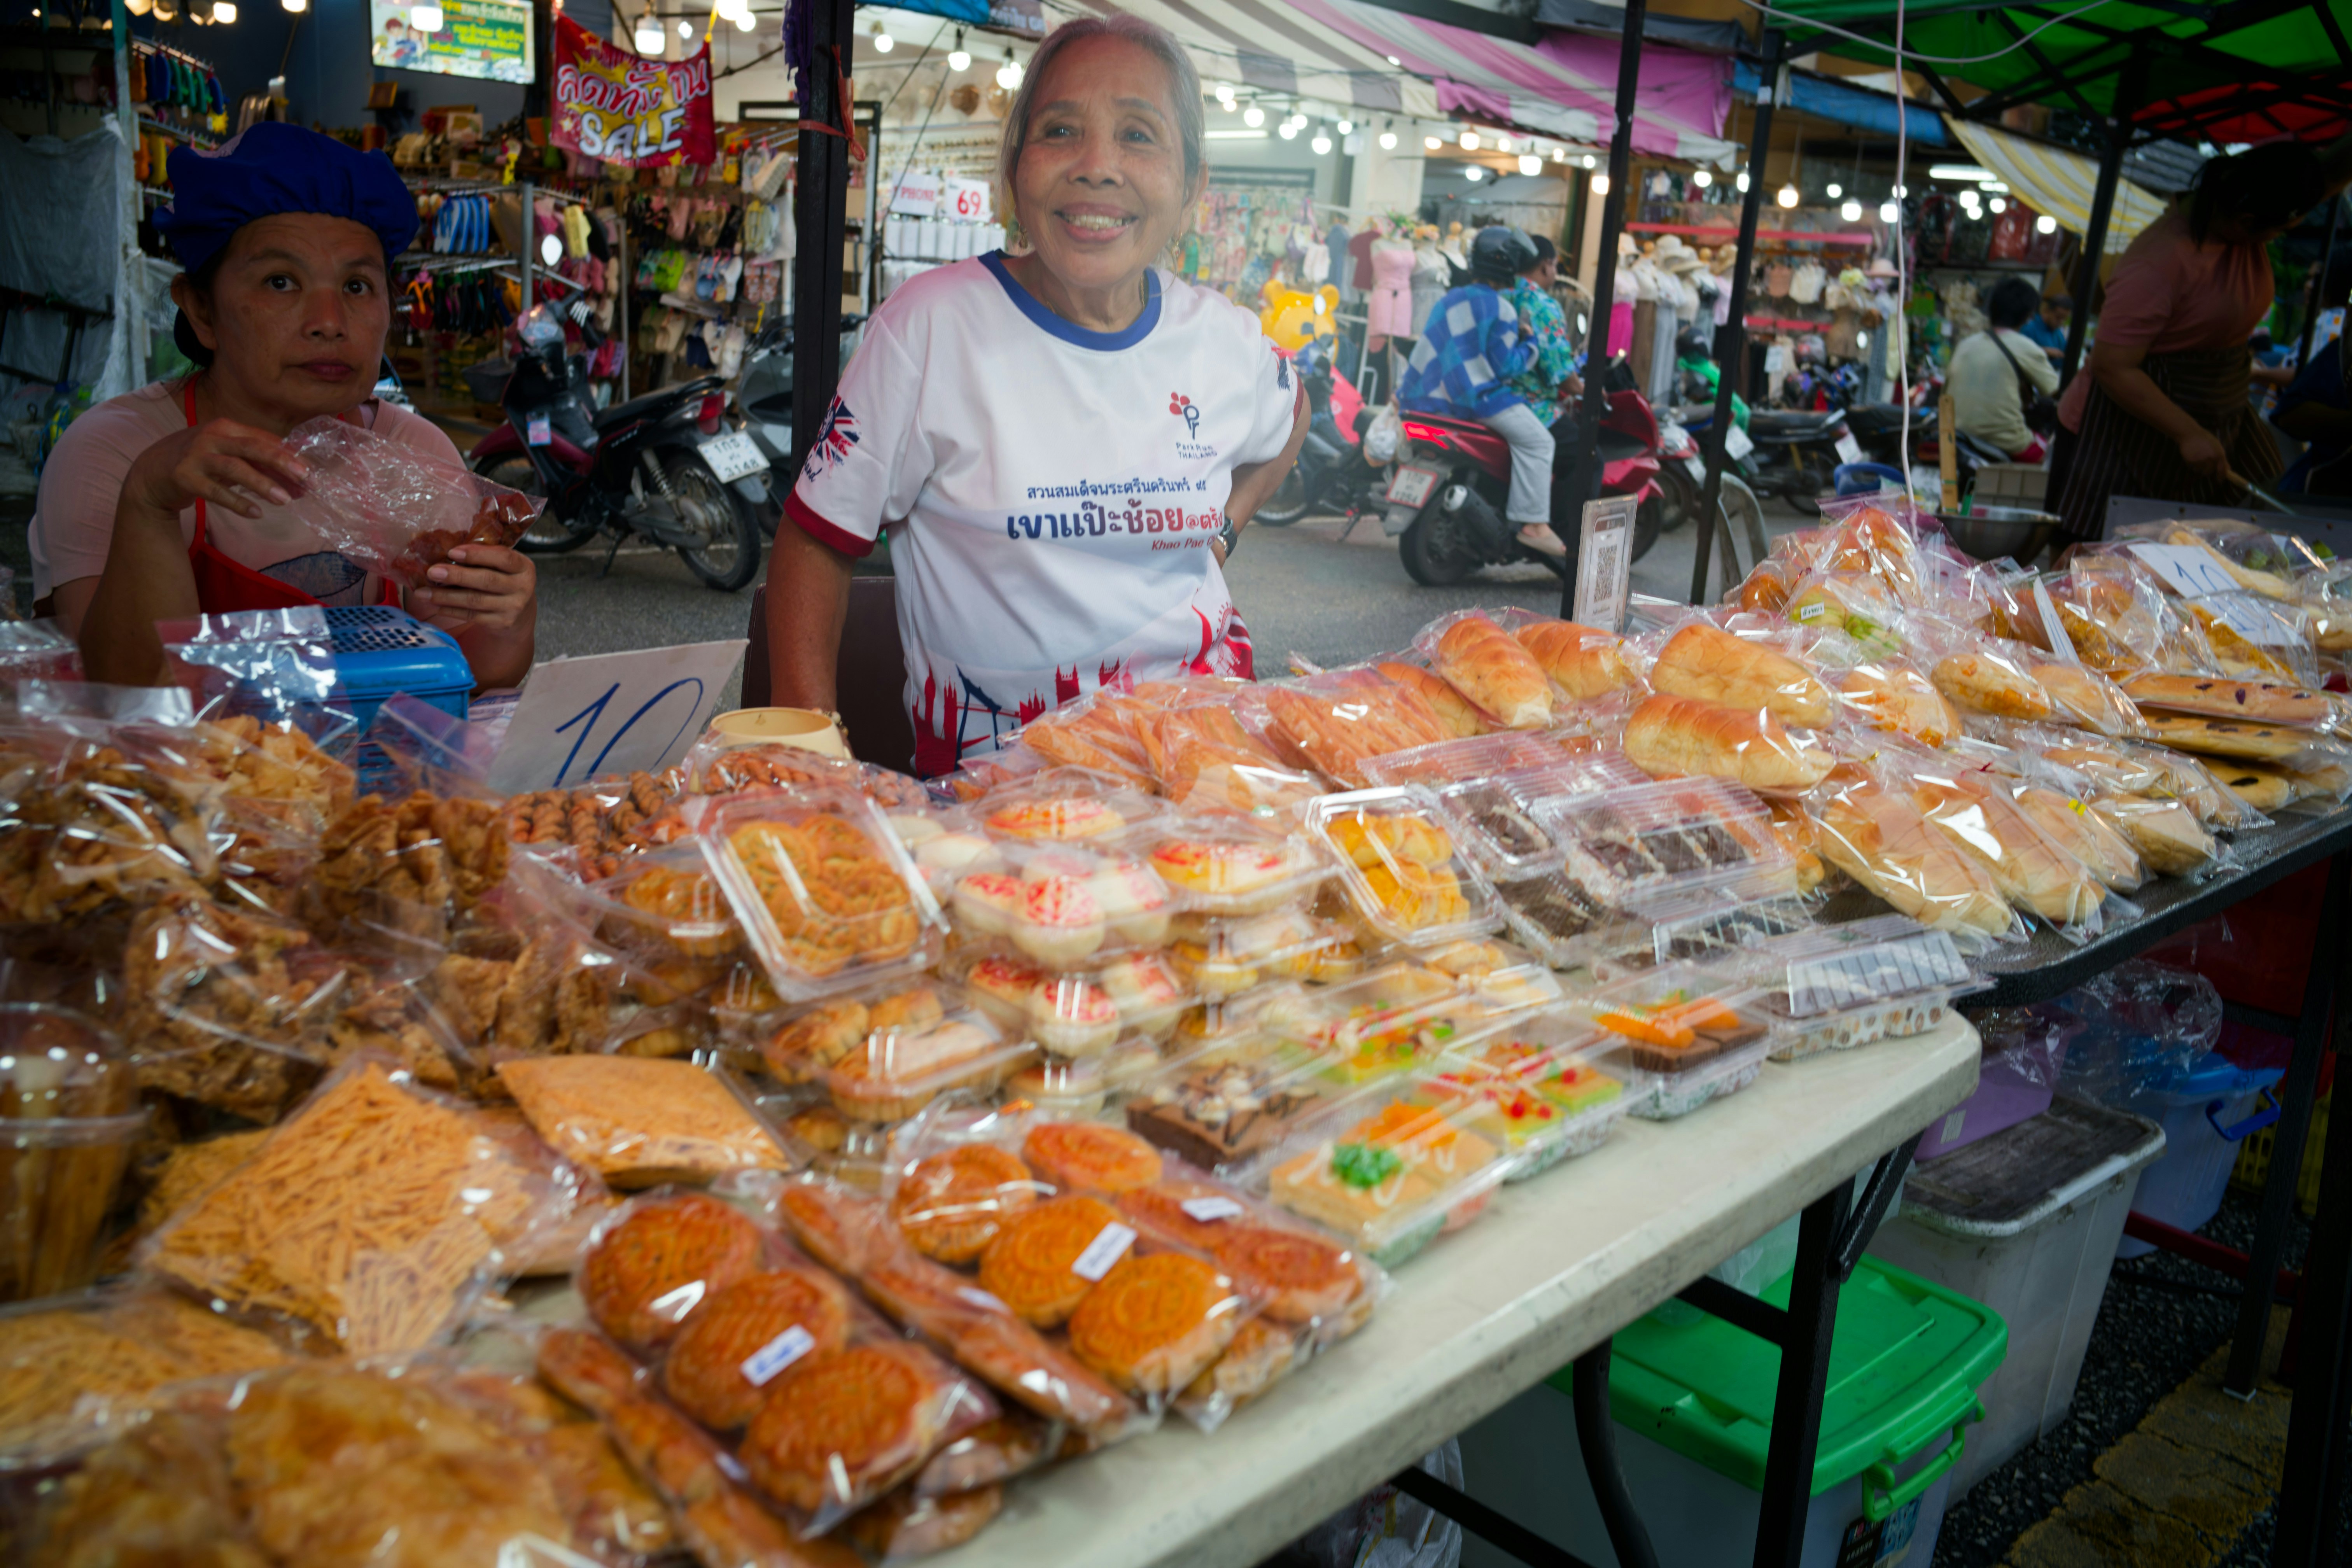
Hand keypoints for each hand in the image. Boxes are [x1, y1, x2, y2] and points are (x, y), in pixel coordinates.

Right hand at [120, 418, 309, 521]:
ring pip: (235, 468)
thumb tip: (299, 486)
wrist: (151, 471)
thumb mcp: (230, 458)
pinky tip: (257, 512)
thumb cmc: (200, 462)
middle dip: (281, 461)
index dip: (289, 456)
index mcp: (226, 428)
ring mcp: (196, 456)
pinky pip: (214, 491)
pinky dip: (236, 502)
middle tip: (306, 478)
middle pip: (252, 447)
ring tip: (285, 500)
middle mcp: (212, 437)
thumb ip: (261, 468)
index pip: (264, 439)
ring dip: (262, 484)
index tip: (312, 474)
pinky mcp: (183, 476)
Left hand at [408, 544, 535, 634]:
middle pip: (486, 580)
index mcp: (524, 567)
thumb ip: (485, 557)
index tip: (452, 552)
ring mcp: (513, 607)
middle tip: (431, 572)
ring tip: (423, 593)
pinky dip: (450, 610)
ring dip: (446, 596)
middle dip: (456, 576)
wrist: (520, 615)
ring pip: (475, 600)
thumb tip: (446, 552)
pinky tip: (435, 605)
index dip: (477, 554)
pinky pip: (471, 615)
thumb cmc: (504, 581)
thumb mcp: (503, 567)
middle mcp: (522, 587)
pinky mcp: (502, 623)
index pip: (503, 557)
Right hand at [2177, 429, 2231, 482]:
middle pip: (2209, 472)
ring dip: (2198, 467)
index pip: (2222, 470)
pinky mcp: (2191, 461)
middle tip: (2204, 462)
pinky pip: (2192, 467)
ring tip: (2197, 457)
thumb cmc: (2205, 439)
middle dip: (2207, 469)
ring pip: (2199, 470)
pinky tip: (2192, 455)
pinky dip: (2192, 463)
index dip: (2221, 477)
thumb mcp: (2217, 447)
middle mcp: (2211, 459)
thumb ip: (2222, 458)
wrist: (2190, 434)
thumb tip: (2228, 469)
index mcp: (2219, 455)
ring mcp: (2200, 461)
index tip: (2220, 481)